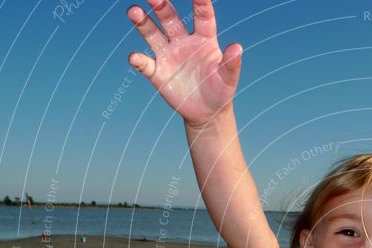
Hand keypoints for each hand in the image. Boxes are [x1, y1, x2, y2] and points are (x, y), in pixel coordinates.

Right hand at [127, 0, 240, 126]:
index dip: (200, 3)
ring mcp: (168, 56)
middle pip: (170, 19)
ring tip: (134, 11)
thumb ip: (232, 63)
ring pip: (153, 34)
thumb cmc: (220, 90)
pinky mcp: (157, 72)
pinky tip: (134, 58)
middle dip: (161, 6)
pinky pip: (145, 64)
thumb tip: (237, 48)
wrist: (207, 112)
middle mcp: (183, 42)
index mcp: (204, 40)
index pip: (202, 17)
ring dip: (143, 23)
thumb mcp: (228, 79)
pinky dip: (138, 60)